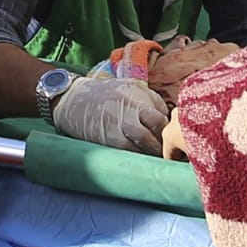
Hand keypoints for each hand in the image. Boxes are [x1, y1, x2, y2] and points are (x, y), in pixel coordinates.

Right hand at [51, 76, 167, 152]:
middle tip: (169, 151)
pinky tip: (143, 158)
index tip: (172, 136)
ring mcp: (116, 125)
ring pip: (143, 143)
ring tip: (158, 157)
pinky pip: (127, 150)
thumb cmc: (107, 94)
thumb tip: (171, 117)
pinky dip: (138, 156)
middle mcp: (127, 110)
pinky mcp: (106, 138)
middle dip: (163, 143)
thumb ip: (152, 100)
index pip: (160, 117)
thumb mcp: (131, 87)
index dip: (168, 130)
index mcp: (136, 96)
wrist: (74, 99)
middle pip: (154, 130)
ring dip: (153, 152)